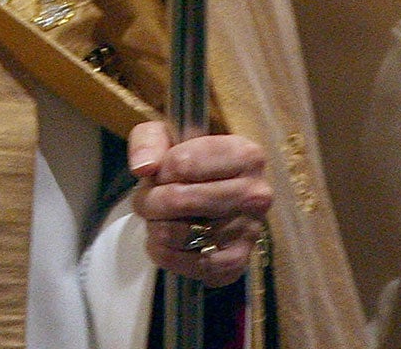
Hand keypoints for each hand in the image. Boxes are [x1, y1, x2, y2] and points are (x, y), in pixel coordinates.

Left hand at [129, 122, 270, 287]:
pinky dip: (168, 256)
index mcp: (246, 155)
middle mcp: (256, 194)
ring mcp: (250, 230)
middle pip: (180, 200)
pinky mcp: (239, 261)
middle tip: (144, 201)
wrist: (211, 193)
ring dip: (156, 228)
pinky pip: (193, 265)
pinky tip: (163, 243)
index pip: (182, 163)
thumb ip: (148, 141)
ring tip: (156, 219)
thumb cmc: (190, 161)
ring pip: (182, 234)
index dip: (158, 172)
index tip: (158, 174)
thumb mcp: (166, 135)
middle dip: (150, 202)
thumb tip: (144, 168)